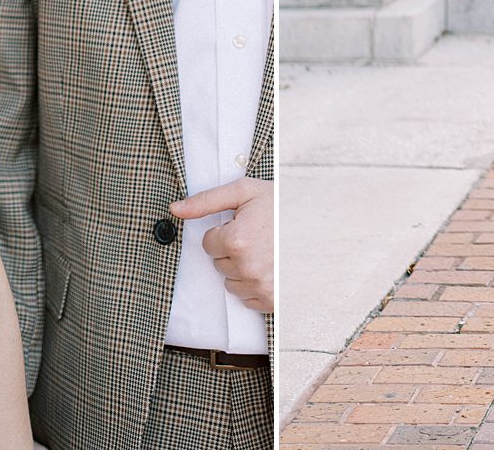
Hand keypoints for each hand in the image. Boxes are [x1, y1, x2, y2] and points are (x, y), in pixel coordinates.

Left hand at [169, 178, 272, 313]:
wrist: (318, 222)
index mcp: (237, 240)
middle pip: (219, 264)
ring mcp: (261, 286)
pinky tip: (270, 267)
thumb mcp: (243, 192)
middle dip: (232, 250)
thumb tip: (174, 209)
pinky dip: (254, 286)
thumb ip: (205, 201)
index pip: (208, 243)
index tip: (244, 224)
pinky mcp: (272, 300)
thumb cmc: (280, 205)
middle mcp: (247, 267)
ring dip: (242, 269)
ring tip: (265, 251)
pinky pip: (248, 299)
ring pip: (231, 283)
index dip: (224, 231)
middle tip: (257, 236)